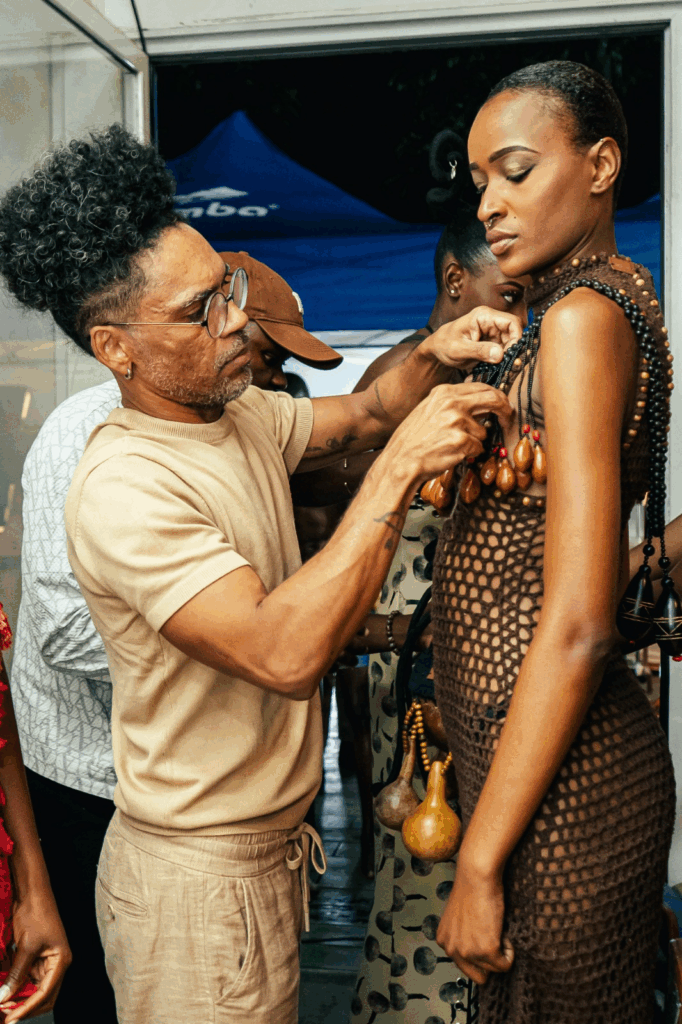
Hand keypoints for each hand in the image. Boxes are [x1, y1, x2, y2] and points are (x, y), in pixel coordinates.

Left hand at [0, 890, 70, 1021]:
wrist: (32, 894)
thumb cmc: (36, 915)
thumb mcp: (25, 946)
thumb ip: (17, 974)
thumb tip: (5, 997)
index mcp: (61, 961)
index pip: (45, 993)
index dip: (27, 1008)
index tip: (10, 1018)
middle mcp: (57, 964)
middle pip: (44, 997)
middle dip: (26, 1008)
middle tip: (6, 1016)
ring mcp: (47, 962)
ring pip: (35, 990)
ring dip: (21, 1000)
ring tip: (3, 1006)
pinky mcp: (36, 958)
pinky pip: (28, 980)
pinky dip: (18, 988)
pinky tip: (6, 993)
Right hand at [382, 381, 511, 484]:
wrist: (400, 461)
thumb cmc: (414, 440)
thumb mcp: (429, 410)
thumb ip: (452, 402)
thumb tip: (480, 400)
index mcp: (444, 392)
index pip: (482, 387)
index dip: (497, 397)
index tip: (502, 406)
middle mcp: (451, 402)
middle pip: (493, 399)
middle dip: (505, 410)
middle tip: (507, 419)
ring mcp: (457, 421)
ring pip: (484, 430)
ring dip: (475, 441)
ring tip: (453, 446)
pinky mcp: (462, 440)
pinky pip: (478, 447)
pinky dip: (469, 454)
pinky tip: (451, 454)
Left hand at [425, 306, 523, 370]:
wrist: (437, 350)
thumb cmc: (444, 344)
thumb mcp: (459, 349)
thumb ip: (479, 351)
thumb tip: (500, 355)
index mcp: (484, 316)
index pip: (512, 322)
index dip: (516, 337)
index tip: (511, 354)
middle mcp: (492, 323)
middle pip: (514, 335)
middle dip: (512, 351)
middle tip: (507, 367)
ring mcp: (493, 334)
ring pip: (511, 346)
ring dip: (507, 359)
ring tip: (499, 371)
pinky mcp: (492, 345)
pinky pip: (503, 353)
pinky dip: (501, 363)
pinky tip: (493, 371)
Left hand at [436, 856, 513, 985]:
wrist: (476, 875)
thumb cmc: (471, 889)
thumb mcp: (459, 918)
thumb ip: (463, 936)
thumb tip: (476, 952)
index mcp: (444, 941)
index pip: (465, 965)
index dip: (480, 953)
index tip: (484, 936)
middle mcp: (451, 949)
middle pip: (477, 976)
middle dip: (489, 963)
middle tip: (494, 939)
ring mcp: (467, 951)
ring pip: (493, 970)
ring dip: (500, 953)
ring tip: (497, 929)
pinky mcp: (486, 949)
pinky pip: (505, 964)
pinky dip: (510, 953)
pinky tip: (503, 932)